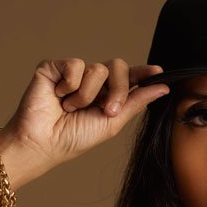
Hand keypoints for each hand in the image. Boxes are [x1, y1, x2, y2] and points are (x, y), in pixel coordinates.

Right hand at [0, 57, 170, 178]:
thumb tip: (162, 88)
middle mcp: (92, 81)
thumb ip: (135, 102)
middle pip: (118, 67)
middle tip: (107, 110)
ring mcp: (73, 73)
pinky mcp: (55, 67)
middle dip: (118, 89)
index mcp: (107, 95)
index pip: (128, 77)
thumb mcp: (112, 122)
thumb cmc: (73, 138)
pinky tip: (58, 96)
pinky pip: (75, 65)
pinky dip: (70, 85)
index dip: (144, 73)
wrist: (44, 142)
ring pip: (97, 69)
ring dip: (87, 95)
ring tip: (70, 108)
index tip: (158, 72)